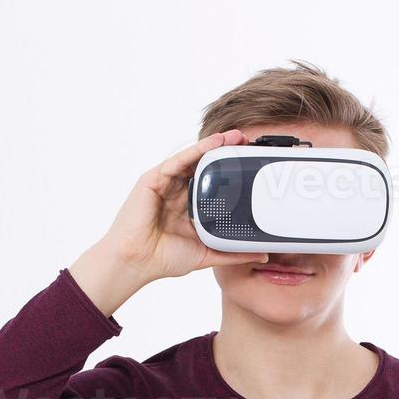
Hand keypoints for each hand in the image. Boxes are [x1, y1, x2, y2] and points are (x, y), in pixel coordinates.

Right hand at [70, 130, 268, 315]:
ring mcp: (164, 185)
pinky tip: (212, 143)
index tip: (252, 164)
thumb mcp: (207, 254)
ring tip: (235, 136)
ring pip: (192, 159)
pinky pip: (176, 161)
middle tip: (248, 142)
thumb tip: (262, 255)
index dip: (231, 172)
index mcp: (189, 207)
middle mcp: (177, 192)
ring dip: (213, 145)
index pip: (213, 183)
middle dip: (226, 152)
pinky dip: (195, 151)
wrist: (136, 262)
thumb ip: (234, 253)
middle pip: (204, 166)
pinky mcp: (152, 180)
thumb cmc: (164, 259)